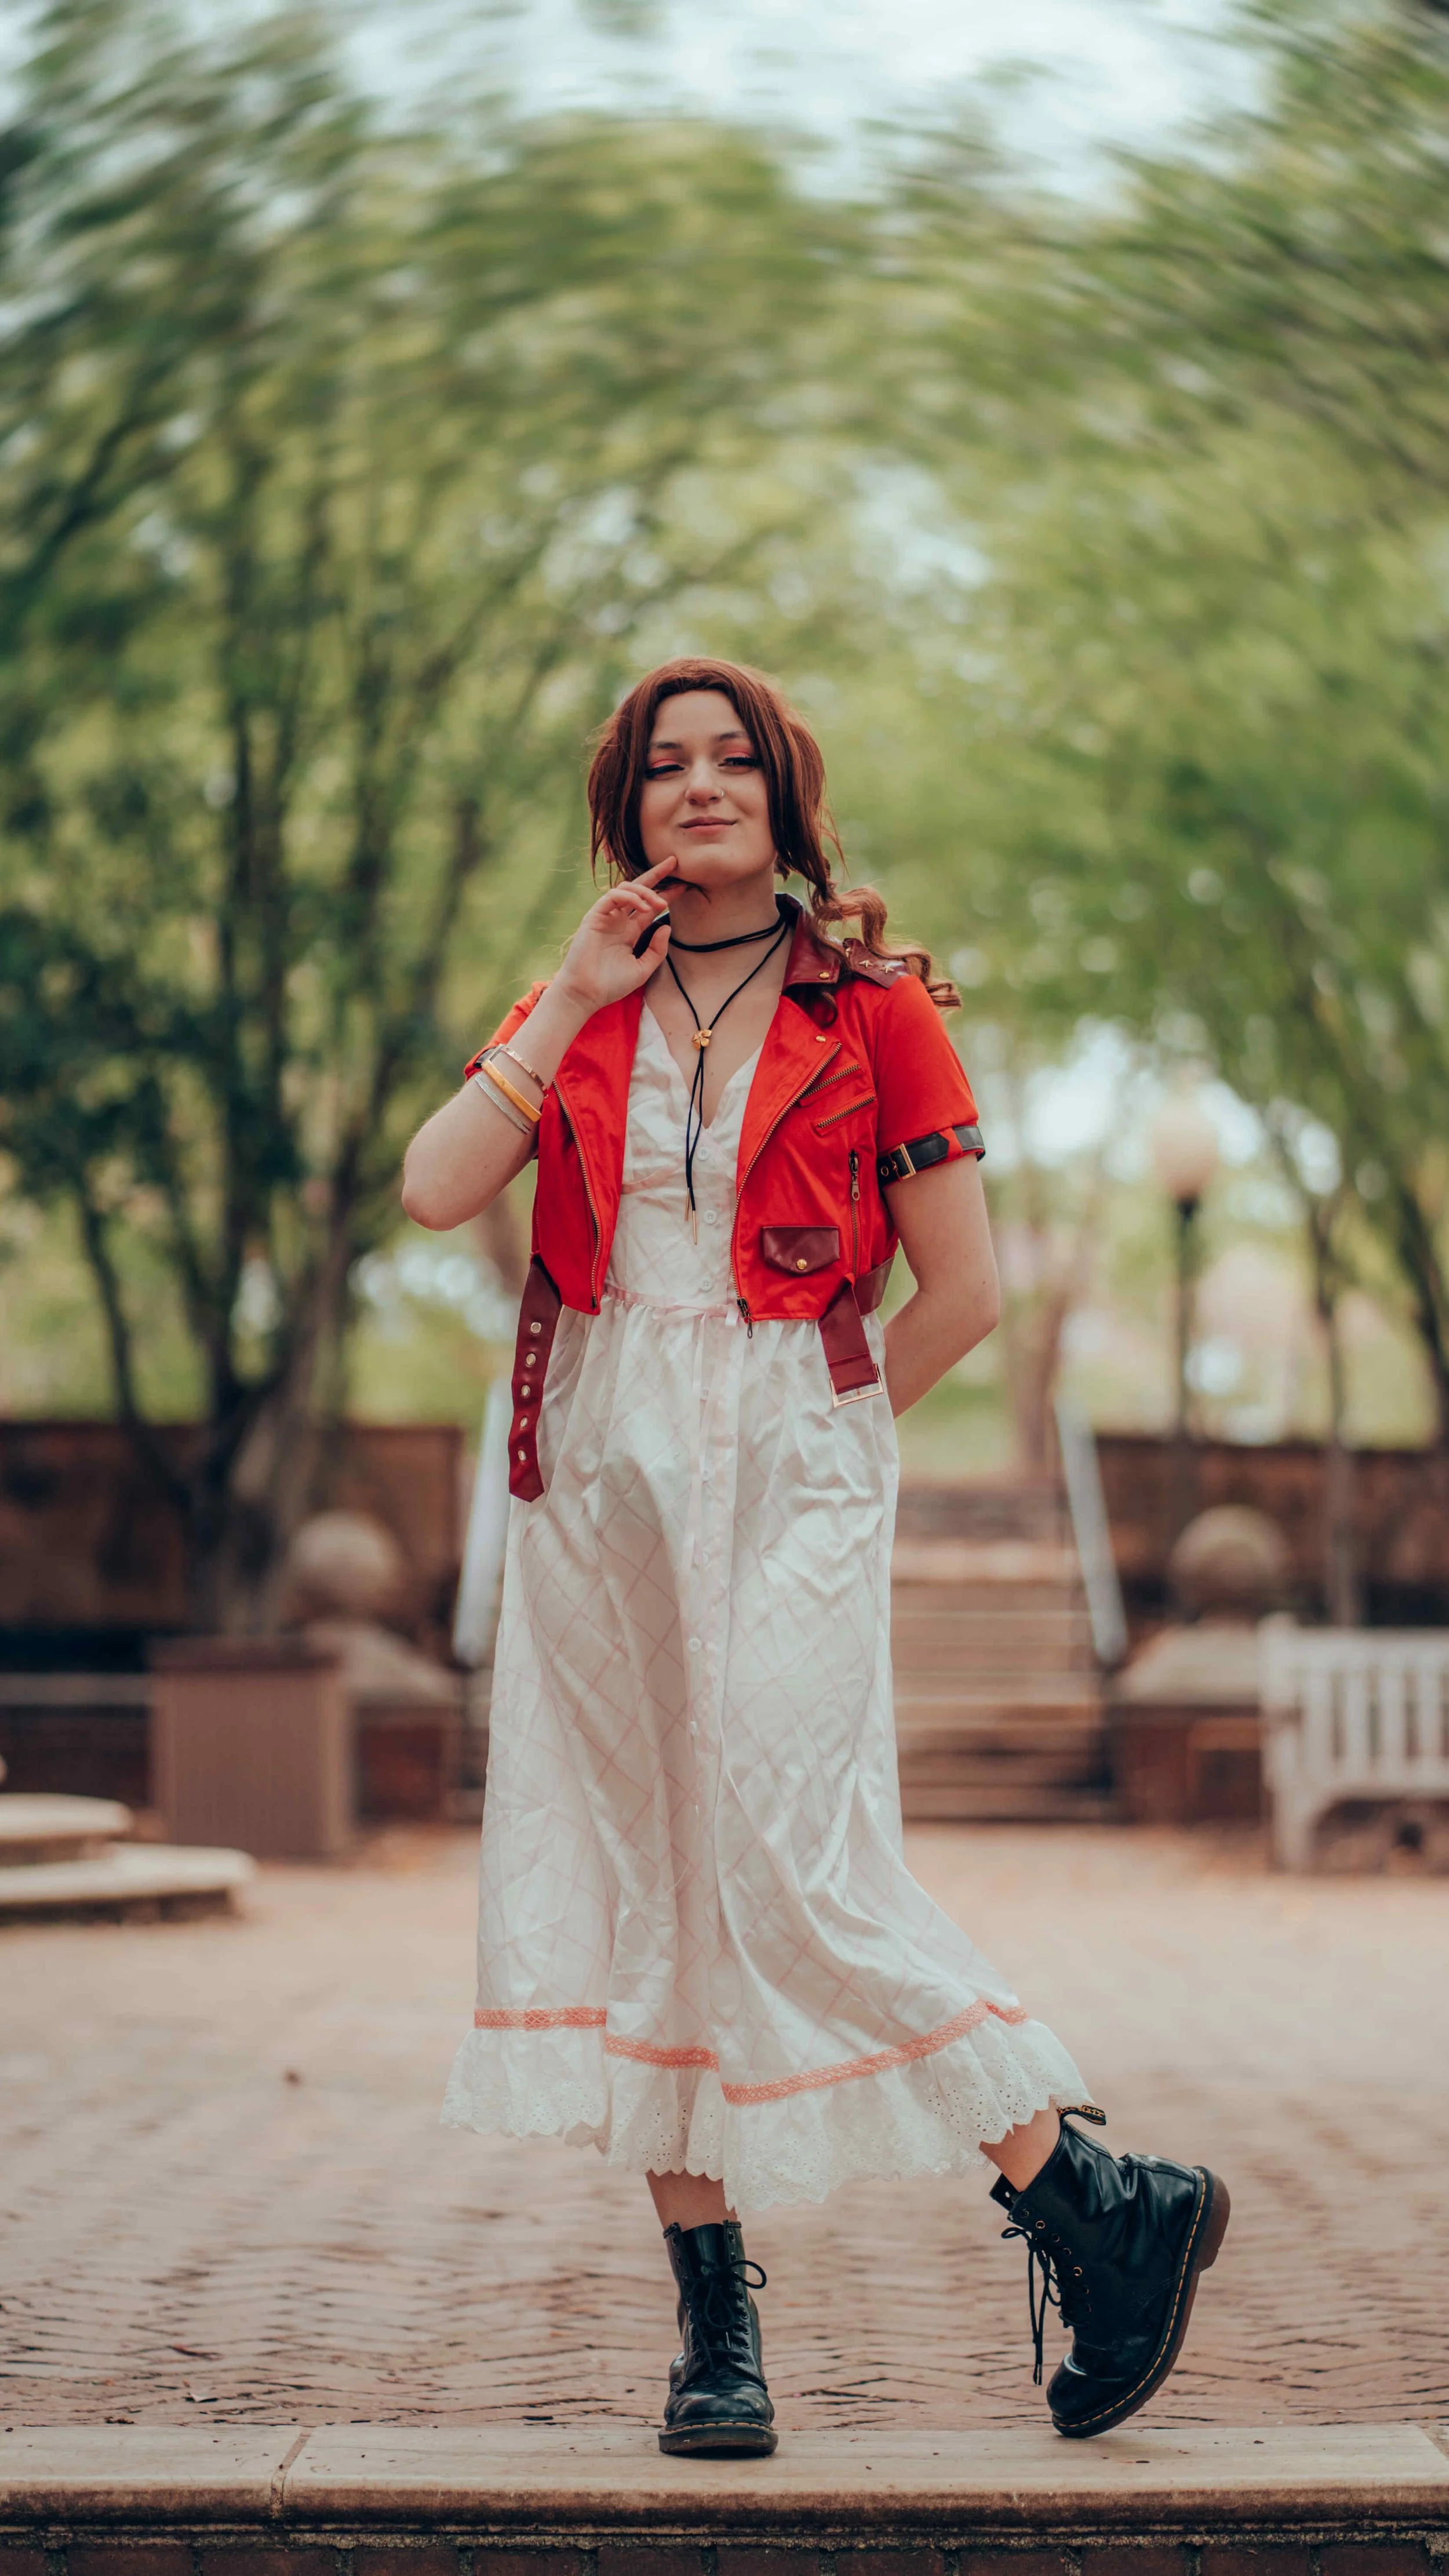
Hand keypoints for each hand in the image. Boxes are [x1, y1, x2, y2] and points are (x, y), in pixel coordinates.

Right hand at [555, 858, 676, 1014]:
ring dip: (646, 891)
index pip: (651, 906)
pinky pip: (612, 896)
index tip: (685, 885)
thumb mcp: (643, 969)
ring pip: (626, 888)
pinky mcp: (594, 916)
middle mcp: (619, 920)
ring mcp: (606, 916)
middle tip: (675, 862)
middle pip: (639, 889)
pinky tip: (644, 906)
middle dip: (657, 874)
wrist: (586, 993)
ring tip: (660, 902)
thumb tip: (667, 926)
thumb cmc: (611, 985)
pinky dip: (630, 896)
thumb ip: (657, 950)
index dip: (667, 894)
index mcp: (630, 931)